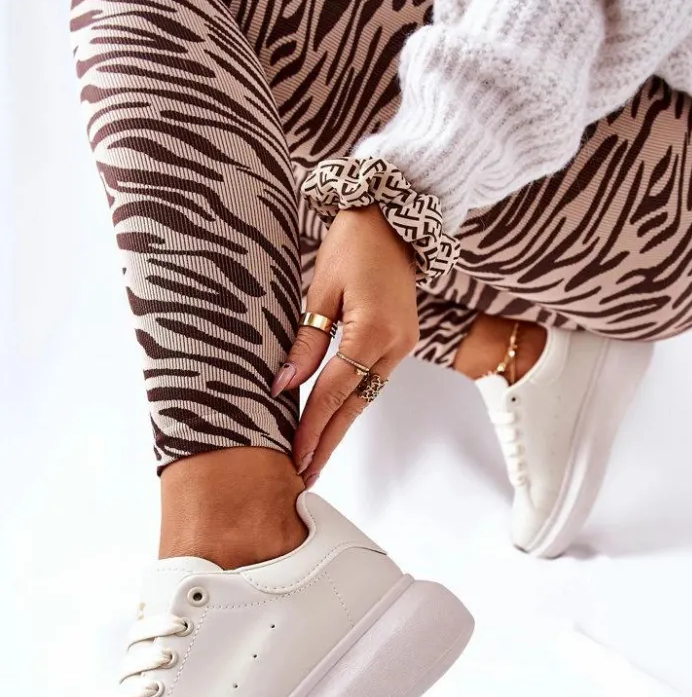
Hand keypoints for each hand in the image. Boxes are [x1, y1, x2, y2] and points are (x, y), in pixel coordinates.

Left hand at [272, 204, 418, 483]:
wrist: (396, 218)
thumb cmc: (354, 242)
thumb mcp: (320, 289)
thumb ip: (305, 341)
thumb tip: (284, 385)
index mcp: (373, 331)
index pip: (333, 392)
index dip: (311, 428)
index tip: (294, 458)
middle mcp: (394, 346)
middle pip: (353, 407)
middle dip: (326, 443)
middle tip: (303, 477)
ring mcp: (403, 346)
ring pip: (364, 398)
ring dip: (338, 428)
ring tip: (313, 458)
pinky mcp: (402, 342)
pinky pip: (372, 382)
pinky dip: (350, 404)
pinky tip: (333, 422)